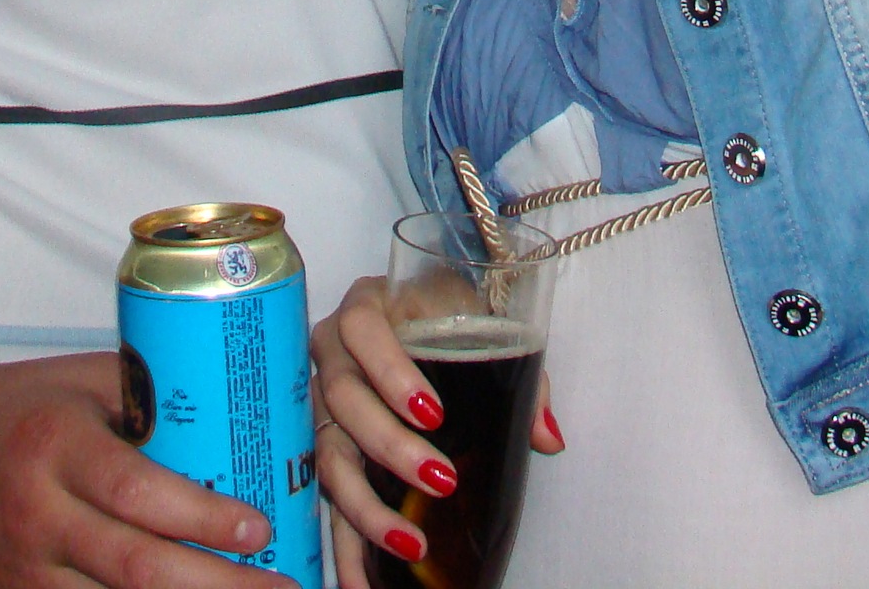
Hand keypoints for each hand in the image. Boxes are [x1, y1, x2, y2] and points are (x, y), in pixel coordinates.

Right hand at [0, 350, 293, 588]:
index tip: (257, 526)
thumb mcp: (78, 384)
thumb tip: (241, 414)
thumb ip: (150, 401)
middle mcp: (38, 517)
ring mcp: (24, 574)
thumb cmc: (11, 411)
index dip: (200, 517)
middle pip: (137, 567)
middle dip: (217, 584)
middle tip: (282, 584)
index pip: (135, 492)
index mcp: (55, 449)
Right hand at [311, 277, 560, 588]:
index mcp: (367, 308)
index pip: (362, 331)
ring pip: (329, 455)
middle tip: (441, 479)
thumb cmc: (444, 313)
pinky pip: (324, 496)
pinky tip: (359, 582)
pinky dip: (342, 542)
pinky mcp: (324, 445)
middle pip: (343, 400)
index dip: (390, 372)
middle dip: (391, 446)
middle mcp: (332, 353)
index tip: (433, 412)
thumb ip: (519, 376)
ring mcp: (320, 401)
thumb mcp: (481, 323)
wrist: (414, 312)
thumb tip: (547, 437)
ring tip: (411, 542)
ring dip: (366, 506)